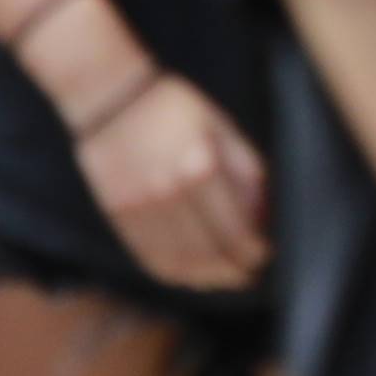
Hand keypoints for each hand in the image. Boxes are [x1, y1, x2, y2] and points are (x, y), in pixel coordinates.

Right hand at [74, 71, 270, 289]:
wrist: (109, 97)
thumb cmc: (172, 107)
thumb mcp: (221, 126)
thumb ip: (246, 172)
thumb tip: (266, 216)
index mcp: (199, 168)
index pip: (234, 232)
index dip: (254, 252)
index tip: (265, 256)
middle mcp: (168, 193)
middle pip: (209, 254)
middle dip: (235, 271)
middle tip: (250, 275)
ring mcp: (139, 207)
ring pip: (180, 263)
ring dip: (207, 278)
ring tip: (225, 279)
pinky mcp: (119, 215)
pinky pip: (150, 257)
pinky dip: (176, 273)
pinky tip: (191, 274)